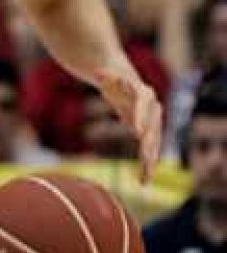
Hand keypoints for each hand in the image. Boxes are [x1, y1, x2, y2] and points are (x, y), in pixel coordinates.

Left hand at [92, 67, 162, 181]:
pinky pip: (149, 148)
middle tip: (143, 159)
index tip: (137, 132)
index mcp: (142, 93)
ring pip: (153, 142)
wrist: (123, 83)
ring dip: (150, 160)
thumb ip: (105, 76)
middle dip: (148, 143)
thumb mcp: (108, 76)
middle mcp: (152, 107)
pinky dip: (147, 164)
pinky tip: (144, 180)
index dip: (141, 117)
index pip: (144, 104)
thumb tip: (99, 72)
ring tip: (145, 177)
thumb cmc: (113, 79)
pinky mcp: (147, 131)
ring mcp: (152, 121)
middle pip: (152, 126)